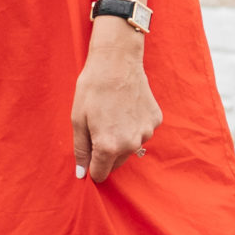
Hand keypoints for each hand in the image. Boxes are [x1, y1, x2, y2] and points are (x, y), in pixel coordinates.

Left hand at [71, 19, 161, 183]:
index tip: (89, 152)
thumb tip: (82, 174)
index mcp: (108, 147)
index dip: (92, 166)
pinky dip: (134, 125)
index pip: (100, 173)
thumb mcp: (78, 120)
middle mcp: (131, 145)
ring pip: (130, 147)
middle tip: (99, 126)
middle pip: (116, 163)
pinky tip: (126, 107)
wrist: (117, 60)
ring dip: (122, 138)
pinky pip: (142, 132)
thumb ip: (81, 150)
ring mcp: (146, 132)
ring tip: (113, 113)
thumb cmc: (93, 89)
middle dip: (106, 152)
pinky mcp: (156, 120)